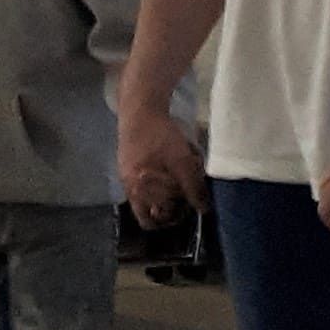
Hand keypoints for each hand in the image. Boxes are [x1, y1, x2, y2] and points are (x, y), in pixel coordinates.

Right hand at [119, 100, 204, 226]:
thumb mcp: (183, 162)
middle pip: (151, 211)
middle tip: (186, 191)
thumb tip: (203, 210)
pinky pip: (145, 183)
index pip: (153, 220)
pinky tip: (169, 165)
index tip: (188, 207)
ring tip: (178, 176)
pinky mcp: (127, 165)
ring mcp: (126, 177)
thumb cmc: (162, 136)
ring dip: (166, 192)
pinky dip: (159, 180)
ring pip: (149, 197)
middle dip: (170, 205)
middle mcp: (129, 188)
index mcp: (138, 191)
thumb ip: (193, 188)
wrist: (141, 110)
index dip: (173, 217)